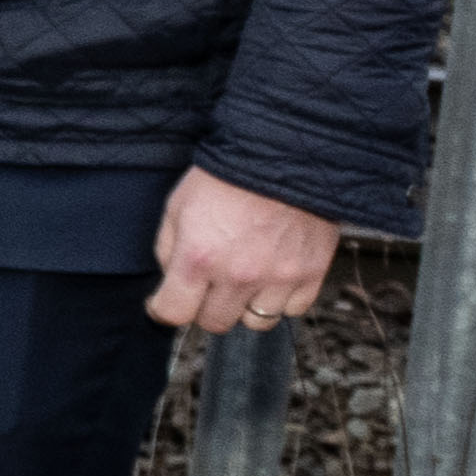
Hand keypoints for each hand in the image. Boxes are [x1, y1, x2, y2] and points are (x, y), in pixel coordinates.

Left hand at [147, 168, 340, 333]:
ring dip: (246, 306)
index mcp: (198, 257)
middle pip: (215, 322)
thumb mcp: (178, 205)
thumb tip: (172, 281)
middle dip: (206, 306)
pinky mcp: (311, 273)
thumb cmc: (227, 175)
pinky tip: (274, 274)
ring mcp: (278, 277)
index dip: (165, 309)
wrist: (283, 152)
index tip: (166, 304)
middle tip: (209, 284)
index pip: (174, 313)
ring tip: (246, 278)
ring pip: (255, 322)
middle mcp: (238, 275)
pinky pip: (293, 309)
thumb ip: (169, 249)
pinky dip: (282, 298)